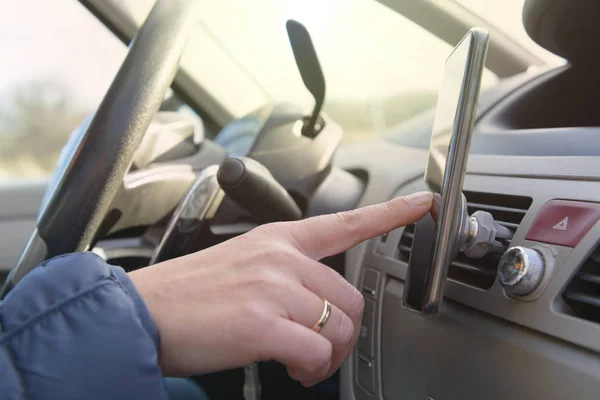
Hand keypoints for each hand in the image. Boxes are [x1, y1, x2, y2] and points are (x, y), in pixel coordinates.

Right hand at [129, 191, 431, 385]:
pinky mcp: (263, 324)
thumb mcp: (241, 263)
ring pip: (339, 328)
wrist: (142, 313)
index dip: (390, 214)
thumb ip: (284, 271)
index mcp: (277, 239)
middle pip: (350, 299)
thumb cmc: (189, 293)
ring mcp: (273, 289)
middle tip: (322, 352)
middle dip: (343, 333)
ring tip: (305, 365)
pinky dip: (312, 371)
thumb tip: (316, 301)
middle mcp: (281, 258)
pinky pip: (317, 354)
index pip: (345, 222)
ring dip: (329, 356)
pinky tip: (294, 371)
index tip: (422, 204)